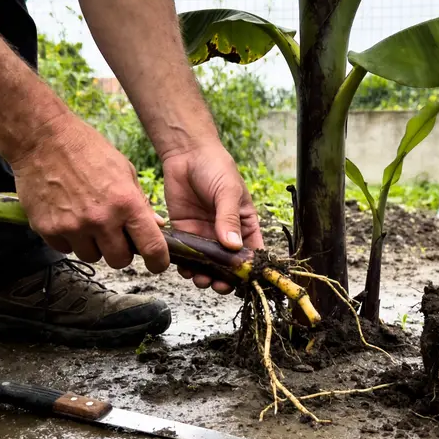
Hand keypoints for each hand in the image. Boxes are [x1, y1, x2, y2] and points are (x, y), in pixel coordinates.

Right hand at [10, 111, 168, 271]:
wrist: (42, 138)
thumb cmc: (86, 149)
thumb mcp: (123, 169)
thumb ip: (140, 201)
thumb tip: (156, 224)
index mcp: (126, 203)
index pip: (151, 247)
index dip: (158, 261)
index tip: (157, 263)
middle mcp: (101, 219)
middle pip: (120, 261)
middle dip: (120, 251)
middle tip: (114, 235)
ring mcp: (73, 227)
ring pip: (91, 256)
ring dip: (93, 245)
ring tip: (86, 220)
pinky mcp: (48, 229)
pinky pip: (65, 249)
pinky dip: (68, 239)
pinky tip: (67, 216)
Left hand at [162, 141, 262, 293]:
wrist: (186, 154)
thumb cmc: (215, 168)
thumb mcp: (228, 191)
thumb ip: (229, 219)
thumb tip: (233, 247)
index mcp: (244, 224)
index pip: (252, 252)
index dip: (250, 268)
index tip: (244, 280)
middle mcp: (226, 234)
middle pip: (228, 265)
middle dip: (225, 278)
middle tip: (218, 285)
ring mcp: (205, 235)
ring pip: (207, 265)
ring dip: (205, 276)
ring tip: (201, 279)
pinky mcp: (185, 233)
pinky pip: (187, 256)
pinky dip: (186, 266)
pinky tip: (185, 269)